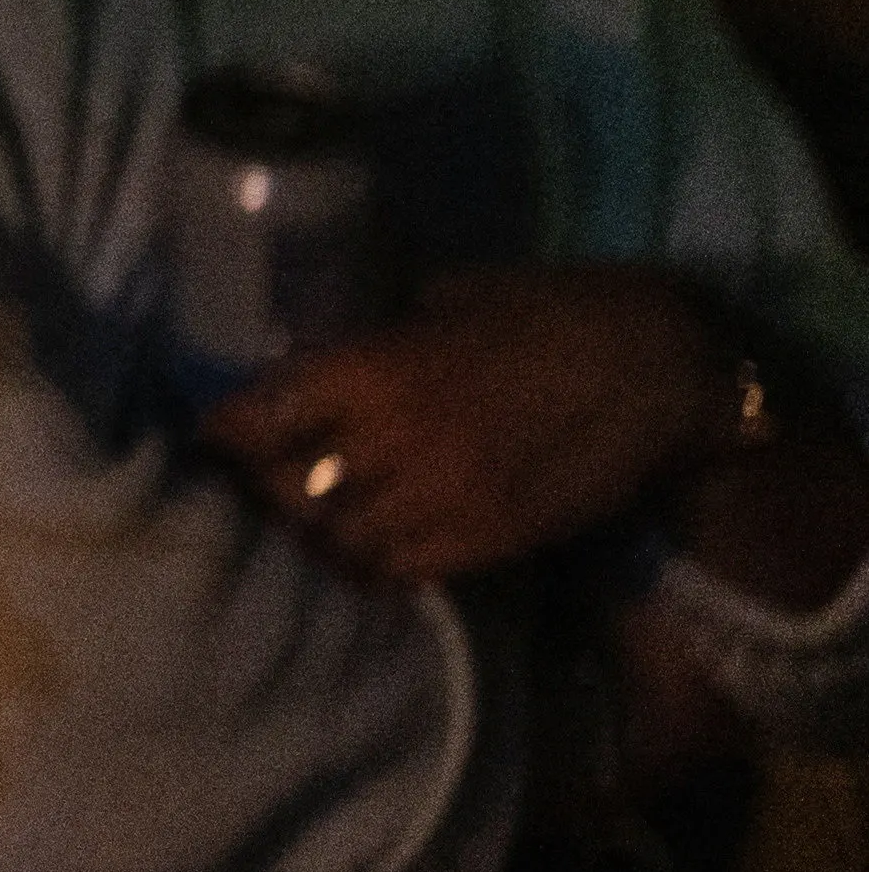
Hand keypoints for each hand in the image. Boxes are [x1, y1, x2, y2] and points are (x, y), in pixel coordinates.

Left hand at [203, 263, 742, 582]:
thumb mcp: (448, 300)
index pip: (262, 418)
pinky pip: (399, 571)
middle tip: (248, 480)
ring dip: (308, 533)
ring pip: (335, 542)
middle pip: (287, 490)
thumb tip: (327, 349)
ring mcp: (442, 502)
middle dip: (260, 486)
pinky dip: (366, 565)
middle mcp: (395, 445)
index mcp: (375, 370)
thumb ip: (382, 335)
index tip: (209, 432)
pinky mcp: (487, 541)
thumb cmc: (553, 311)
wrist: (661, 368)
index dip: (225, 431)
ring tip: (299, 521)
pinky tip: (356, 550)